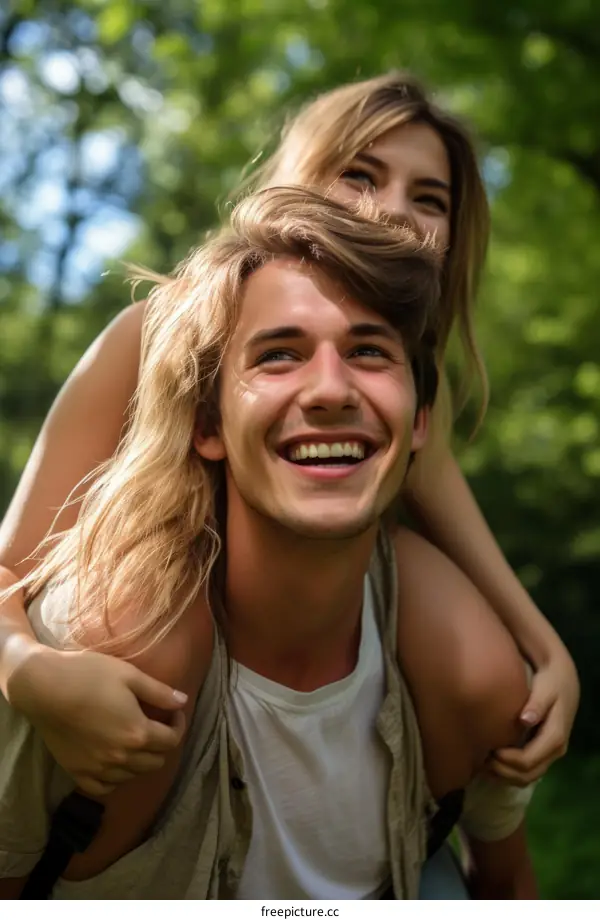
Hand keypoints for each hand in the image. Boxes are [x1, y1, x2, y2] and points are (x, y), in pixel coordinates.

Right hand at [7, 645, 187, 795]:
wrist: (44, 687)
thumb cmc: (89, 675)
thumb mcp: (130, 675)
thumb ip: (159, 692)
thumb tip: (184, 701)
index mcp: (137, 733)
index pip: (171, 740)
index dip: (178, 726)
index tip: (173, 713)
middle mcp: (121, 757)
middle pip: (155, 762)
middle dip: (163, 744)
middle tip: (157, 726)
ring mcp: (98, 768)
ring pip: (132, 776)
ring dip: (141, 761)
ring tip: (136, 741)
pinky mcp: (77, 772)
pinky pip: (103, 788)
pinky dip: (115, 780)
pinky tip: (115, 764)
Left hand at [489, 653, 578, 784]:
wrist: (563, 682)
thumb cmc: (550, 683)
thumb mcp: (546, 688)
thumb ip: (537, 703)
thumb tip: (525, 720)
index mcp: (555, 737)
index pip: (529, 760)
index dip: (507, 760)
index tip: (489, 750)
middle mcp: (555, 751)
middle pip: (528, 775)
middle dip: (503, 772)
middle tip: (481, 760)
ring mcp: (551, 755)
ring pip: (528, 778)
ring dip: (505, 776)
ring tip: (483, 764)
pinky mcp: (544, 753)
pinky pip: (528, 772)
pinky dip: (510, 773)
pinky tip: (493, 764)